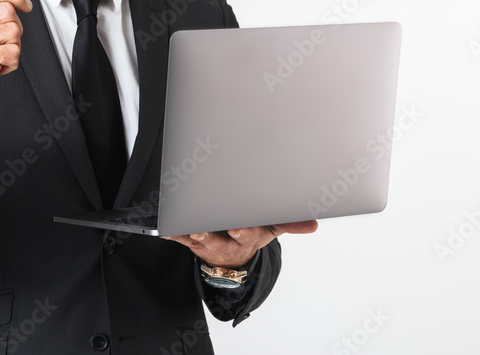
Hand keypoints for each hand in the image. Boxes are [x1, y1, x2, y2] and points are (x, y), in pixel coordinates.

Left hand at [162, 220, 317, 268]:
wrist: (233, 255)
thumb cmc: (252, 232)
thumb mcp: (271, 228)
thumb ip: (290, 224)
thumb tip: (313, 224)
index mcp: (247, 236)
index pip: (246, 235)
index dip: (242, 232)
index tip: (238, 228)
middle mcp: (227, 241)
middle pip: (220, 240)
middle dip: (211, 236)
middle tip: (202, 231)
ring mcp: (210, 242)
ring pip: (200, 240)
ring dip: (193, 235)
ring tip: (186, 230)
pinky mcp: (193, 241)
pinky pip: (181, 237)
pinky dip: (173, 233)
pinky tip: (166, 229)